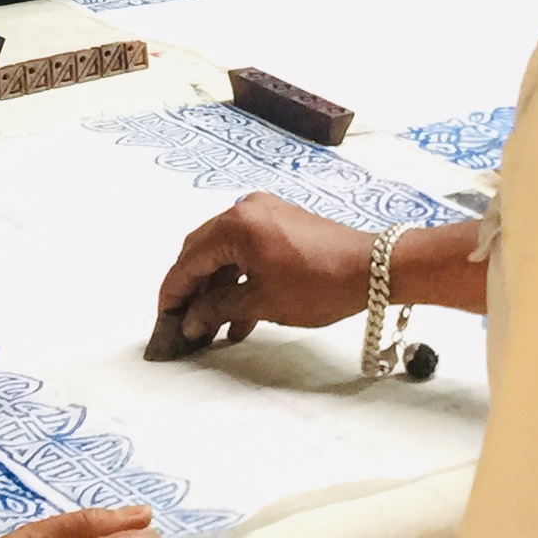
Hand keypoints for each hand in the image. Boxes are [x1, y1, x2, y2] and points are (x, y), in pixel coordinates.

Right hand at [151, 192, 372, 355]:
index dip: (173, 292)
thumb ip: (218, 308)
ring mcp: (266, 214)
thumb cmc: (317, 284)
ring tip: (212, 327)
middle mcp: (246, 210)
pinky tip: (240, 317)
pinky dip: (240, 279)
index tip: (164, 319)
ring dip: (218, 288)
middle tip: (184, 323)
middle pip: (203, 252)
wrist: (374, 269)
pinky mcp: (283, 224)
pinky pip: (249, 251)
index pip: (189, 259)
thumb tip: (190, 321)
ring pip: (227, 254)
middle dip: (193, 290)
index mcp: (235, 225)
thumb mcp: (262, 302)